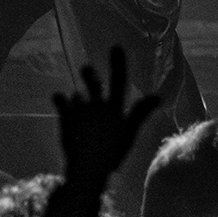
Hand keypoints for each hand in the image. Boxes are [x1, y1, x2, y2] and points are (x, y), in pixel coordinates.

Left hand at [53, 46, 161, 179]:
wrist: (87, 169)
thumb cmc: (112, 154)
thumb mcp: (129, 133)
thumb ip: (141, 113)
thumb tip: (159, 96)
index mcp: (114, 109)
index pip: (119, 82)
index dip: (118, 64)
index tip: (116, 47)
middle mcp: (97, 106)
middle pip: (94, 85)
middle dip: (90, 76)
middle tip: (86, 69)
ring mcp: (80, 112)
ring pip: (78, 96)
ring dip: (77, 97)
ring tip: (76, 97)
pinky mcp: (65, 119)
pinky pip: (61, 102)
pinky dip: (60, 100)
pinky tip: (58, 97)